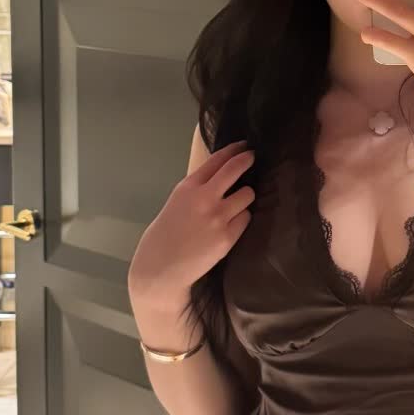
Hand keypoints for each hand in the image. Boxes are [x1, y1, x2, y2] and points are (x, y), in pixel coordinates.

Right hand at [129, 140, 255, 294]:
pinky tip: (233, 224)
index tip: (243, 146)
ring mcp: (218, 217)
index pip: (217, 159)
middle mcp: (205, 198)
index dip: (233, 150)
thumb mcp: (175, 203)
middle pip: (235, 169)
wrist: (160, 268)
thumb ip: (196, 191)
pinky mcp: (228, 237)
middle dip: (247, 159)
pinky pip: (246, 218)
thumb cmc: (163, 237)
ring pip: (247, 195)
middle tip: (253, 157)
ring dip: (245, 197)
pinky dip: (242, 219)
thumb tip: (219, 181)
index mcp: (188, 187)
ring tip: (238, 203)